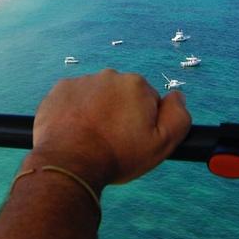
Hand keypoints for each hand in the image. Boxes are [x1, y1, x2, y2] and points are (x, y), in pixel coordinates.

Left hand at [27, 69, 190, 191]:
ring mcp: (82, 81)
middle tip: (112, 140)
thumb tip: (177, 95)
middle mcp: (109, 76)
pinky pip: (74, 99)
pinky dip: (75, 111)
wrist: (69, 162)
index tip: (132, 138)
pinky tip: (74, 131)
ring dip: (96, 111)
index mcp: (135, 85)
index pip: (147, 101)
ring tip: (91, 138)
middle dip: (119, 113)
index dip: (142, 122)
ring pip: (97, 96)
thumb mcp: (161, 144)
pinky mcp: (60, 90)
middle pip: (121, 96)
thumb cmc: (116, 155)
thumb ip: (178, 116)